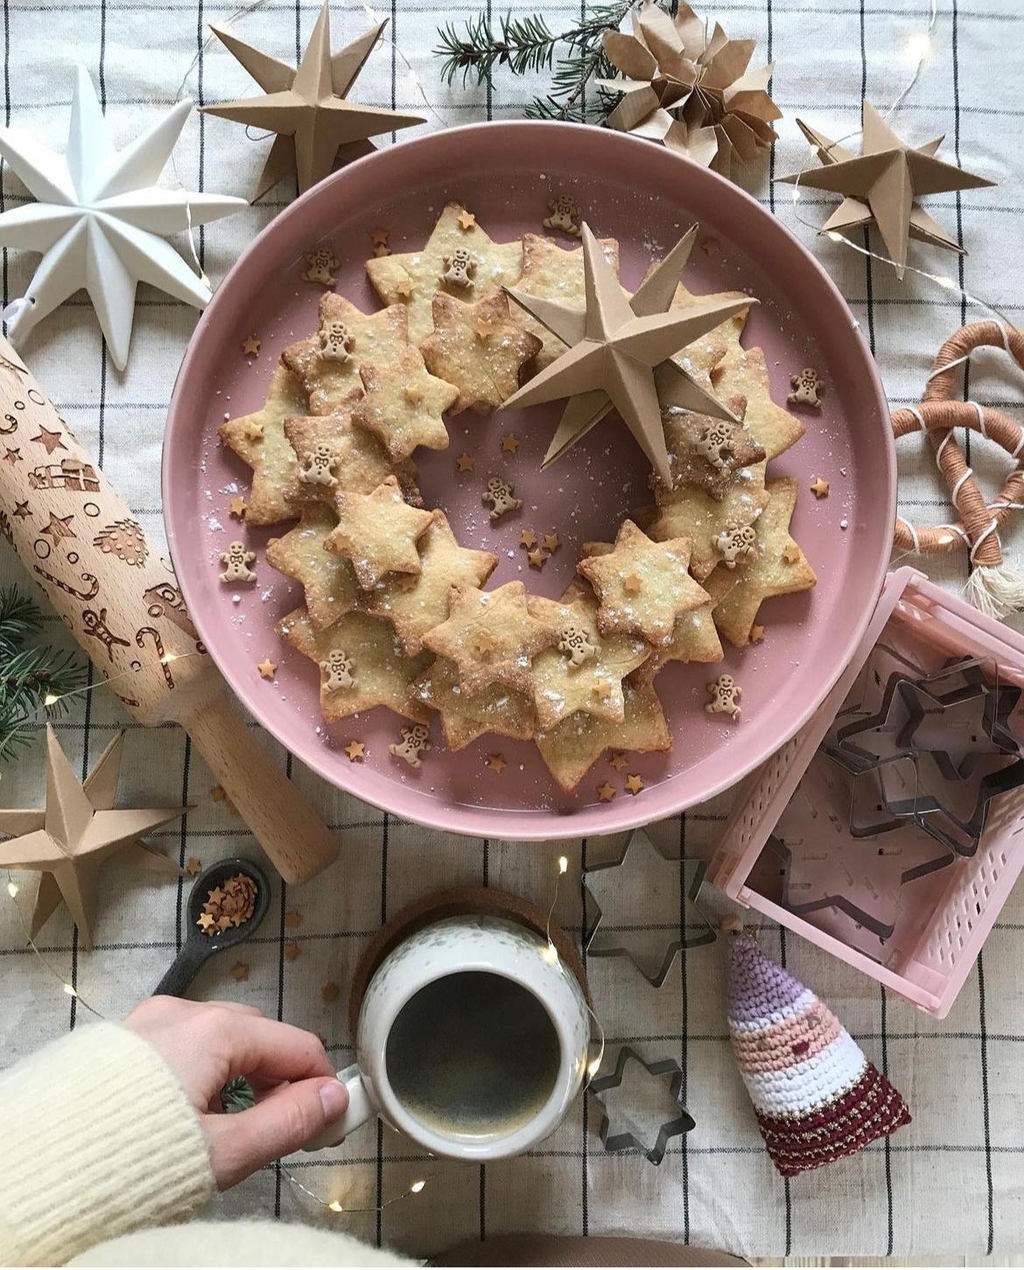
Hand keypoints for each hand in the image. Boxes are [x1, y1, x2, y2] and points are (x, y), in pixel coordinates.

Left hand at [124, 997, 348, 1189]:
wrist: (37, 1173)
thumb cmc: (132, 1163)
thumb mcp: (223, 1154)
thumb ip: (287, 1123)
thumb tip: (333, 1099)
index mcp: (212, 1030)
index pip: (293, 1044)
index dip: (319, 1083)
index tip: (330, 1122)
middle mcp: (180, 1011)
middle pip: (256, 1034)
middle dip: (279, 1077)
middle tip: (287, 1128)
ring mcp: (145, 1022)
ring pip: (216, 1038)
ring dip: (240, 1074)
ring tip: (237, 1128)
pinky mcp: (119, 1042)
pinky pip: (180, 1044)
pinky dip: (203, 1071)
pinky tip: (192, 1114)